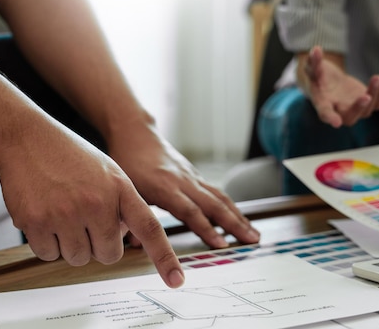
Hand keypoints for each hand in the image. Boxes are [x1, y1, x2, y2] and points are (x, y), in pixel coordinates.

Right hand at [0, 128, 183, 287]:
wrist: (27, 138)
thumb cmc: (70, 155)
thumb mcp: (108, 172)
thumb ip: (122, 204)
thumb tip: (123, 237)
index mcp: (120, 189)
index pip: (149, 228)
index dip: (164, 257)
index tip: (176, 280)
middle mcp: (96, 203)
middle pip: (108, 254)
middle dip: (99, 245)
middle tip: (86, 220)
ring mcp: (66, 214)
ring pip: (78, 258)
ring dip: (71, 244)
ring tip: (64, 212)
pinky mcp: (37, 222)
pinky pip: (49, 255)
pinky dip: (47, 243)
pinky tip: (45, 215)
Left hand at [106, 122, 259, 248]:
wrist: (135, 133)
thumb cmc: (127, 162)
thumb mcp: (124, 190)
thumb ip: (131, 218)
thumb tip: (134, 245)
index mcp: (165, 187)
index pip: (190, 211)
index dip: (206, 229)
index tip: (221, 245)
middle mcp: (184, 181)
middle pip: (214, 204)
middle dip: (235, 224)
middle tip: (252, 240)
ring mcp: (192, 177)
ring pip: (221, 198)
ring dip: (239, 216)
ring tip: (254, 233)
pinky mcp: (195, 175)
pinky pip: (217, 193)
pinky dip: (231, 207)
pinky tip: (240, 219)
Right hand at [303, 46, 378, 127]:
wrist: (329, 83)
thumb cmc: (318, 78)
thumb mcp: (313, 68)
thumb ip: (314, 61)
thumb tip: (316, 50)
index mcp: (323, 104)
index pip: (325, 113)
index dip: (330, 118)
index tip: (336, 123)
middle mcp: (338, 111)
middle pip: (350, 117)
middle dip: (358, 108)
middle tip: (366, 97)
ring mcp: (354, 110)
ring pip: (367, 111)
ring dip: (374, 95)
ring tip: (377, 78)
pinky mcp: (366, 104)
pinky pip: (377, 104)